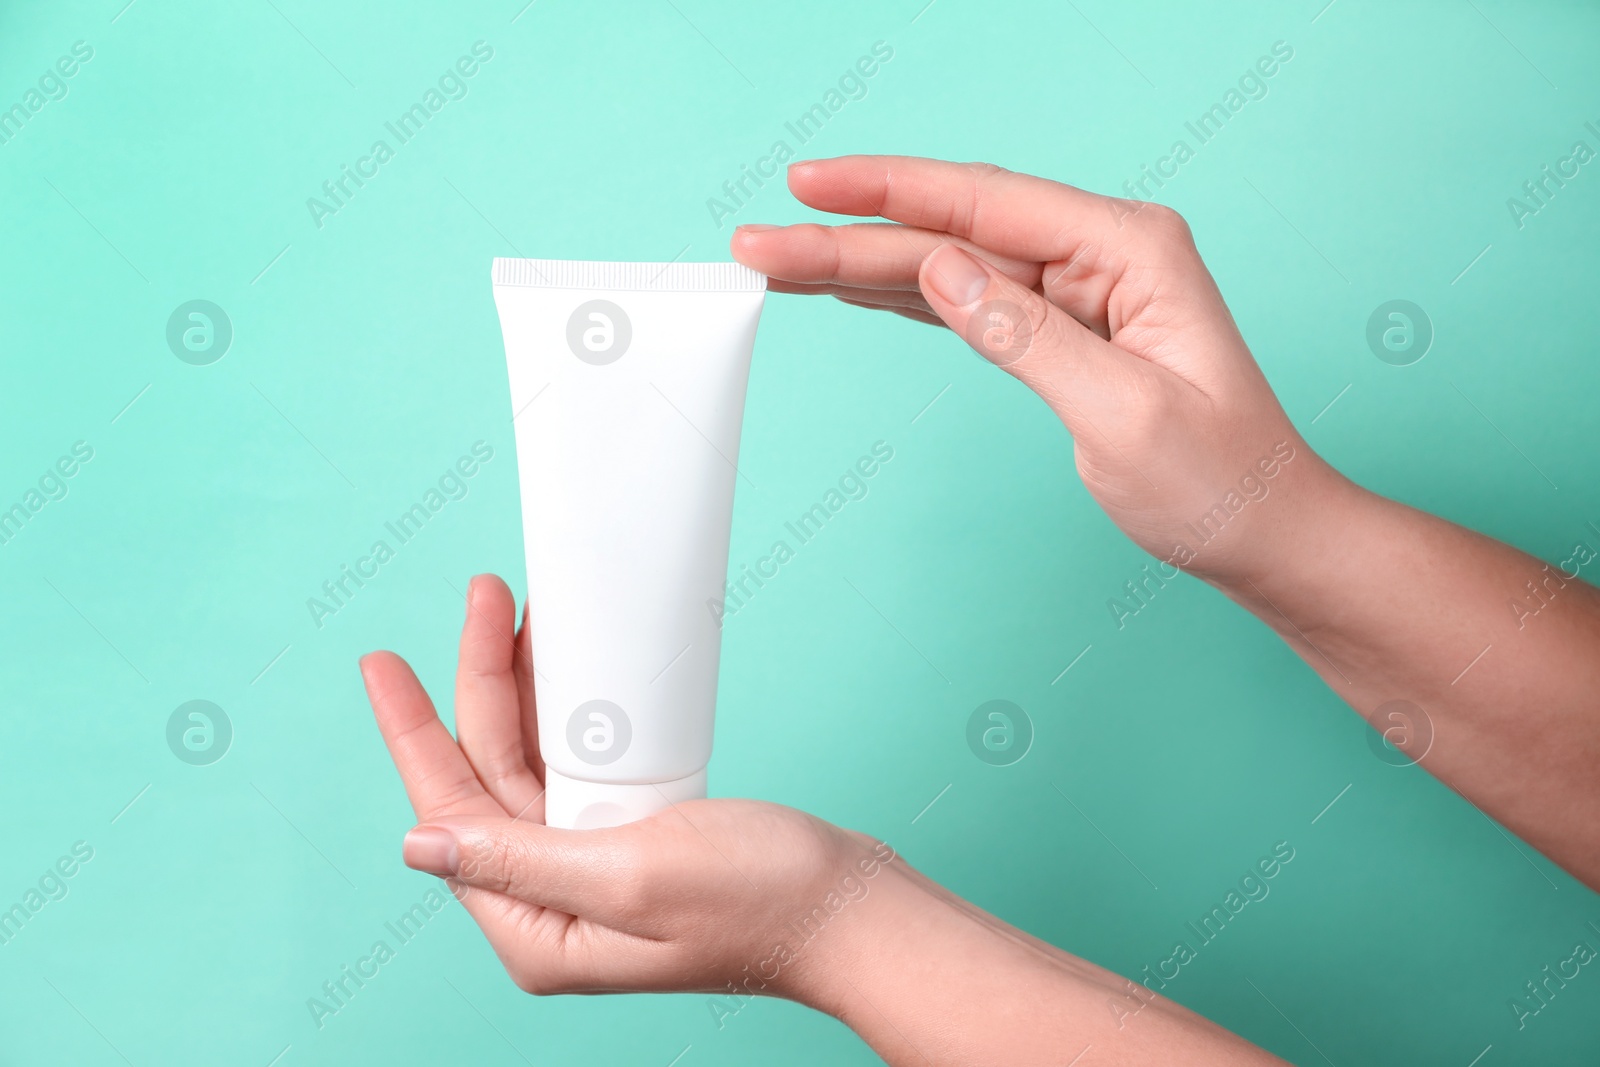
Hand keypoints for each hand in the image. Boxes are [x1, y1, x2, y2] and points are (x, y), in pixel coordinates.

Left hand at [359, 574, 898, 999]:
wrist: (846, 907)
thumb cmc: (757, 901)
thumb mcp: (629, 873)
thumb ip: (518, 857)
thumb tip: (419, 843)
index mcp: (537, 925)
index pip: (449, 811)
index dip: (412, 731)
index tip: (383, 662)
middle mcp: (553, 901)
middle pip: (487, 774)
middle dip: (477, 682)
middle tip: (478, 595)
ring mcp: (591, 869)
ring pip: (529, 762)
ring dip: (519, 687)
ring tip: (511, 611)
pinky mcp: (629, 842)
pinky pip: (575, 765)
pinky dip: (565, 709)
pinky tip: (563, 664)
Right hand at [731, 155, 1345, 581]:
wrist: (1262, 530)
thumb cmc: (1218, 481)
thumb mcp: (1122, 416)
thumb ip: (1026, 335)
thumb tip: (940, 267)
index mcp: (1129, 250)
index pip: (985, 203)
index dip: (888, 190)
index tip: (807, 186)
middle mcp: (1103, 254)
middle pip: (952, 231)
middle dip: (851, 236)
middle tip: (758, 245)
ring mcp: (1081, 289)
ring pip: (949, 264)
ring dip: (863, 265)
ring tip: (780, 264)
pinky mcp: (1062, 328)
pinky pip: (968, 300)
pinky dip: (903, 296)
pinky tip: (851, 286)